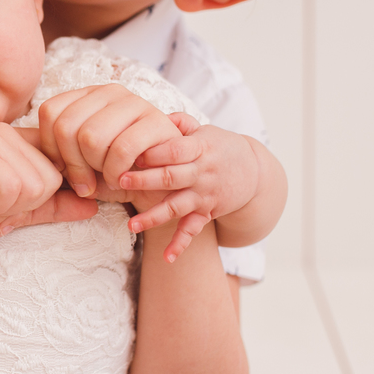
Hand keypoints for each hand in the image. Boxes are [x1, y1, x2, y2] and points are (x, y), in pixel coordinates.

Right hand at [0, 123, 95, 253]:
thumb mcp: (15, 214)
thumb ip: (52, 206)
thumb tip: (95, 205)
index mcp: (20, 143)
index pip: (62, 170)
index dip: (45, 198)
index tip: (8, 209)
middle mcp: (8, 132)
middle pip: (52, 180)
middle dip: (23, 207)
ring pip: (36, 185)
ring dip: (6, 209)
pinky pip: (13, 186)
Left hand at [38, 84, 181, 196]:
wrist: (161, 184)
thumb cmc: (114, 174)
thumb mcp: (79, 162)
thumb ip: (57, 154)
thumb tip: (31, 154)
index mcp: (87, 95)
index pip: (50, 112)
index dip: (52, 149)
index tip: (64, 171)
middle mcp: (109, 91)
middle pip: (67, 127)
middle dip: (73, 165)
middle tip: (86, 183)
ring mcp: (135, 102)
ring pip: (91, 137)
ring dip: (96, 169)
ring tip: (107, 178)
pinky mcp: (157, 121)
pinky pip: (122, 148)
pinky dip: (116, 172)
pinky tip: (122, 179)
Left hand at [120, 114, 259, 260]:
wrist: (254, 172)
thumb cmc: (220, 146)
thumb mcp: (204, 130)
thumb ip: (181, 123)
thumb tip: (158, 116)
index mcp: (200, 148)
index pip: (175, 149)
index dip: (153, 151)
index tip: (127, 151)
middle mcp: (202, 173)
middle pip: (172, 176)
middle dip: (145, 179)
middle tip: (119, 180)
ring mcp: (204, 195)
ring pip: (177, 206)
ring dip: (154, 216)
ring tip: (132, 224)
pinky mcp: (207, 213)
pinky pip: (193, 230)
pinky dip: (180, 245)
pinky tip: (167, 258)